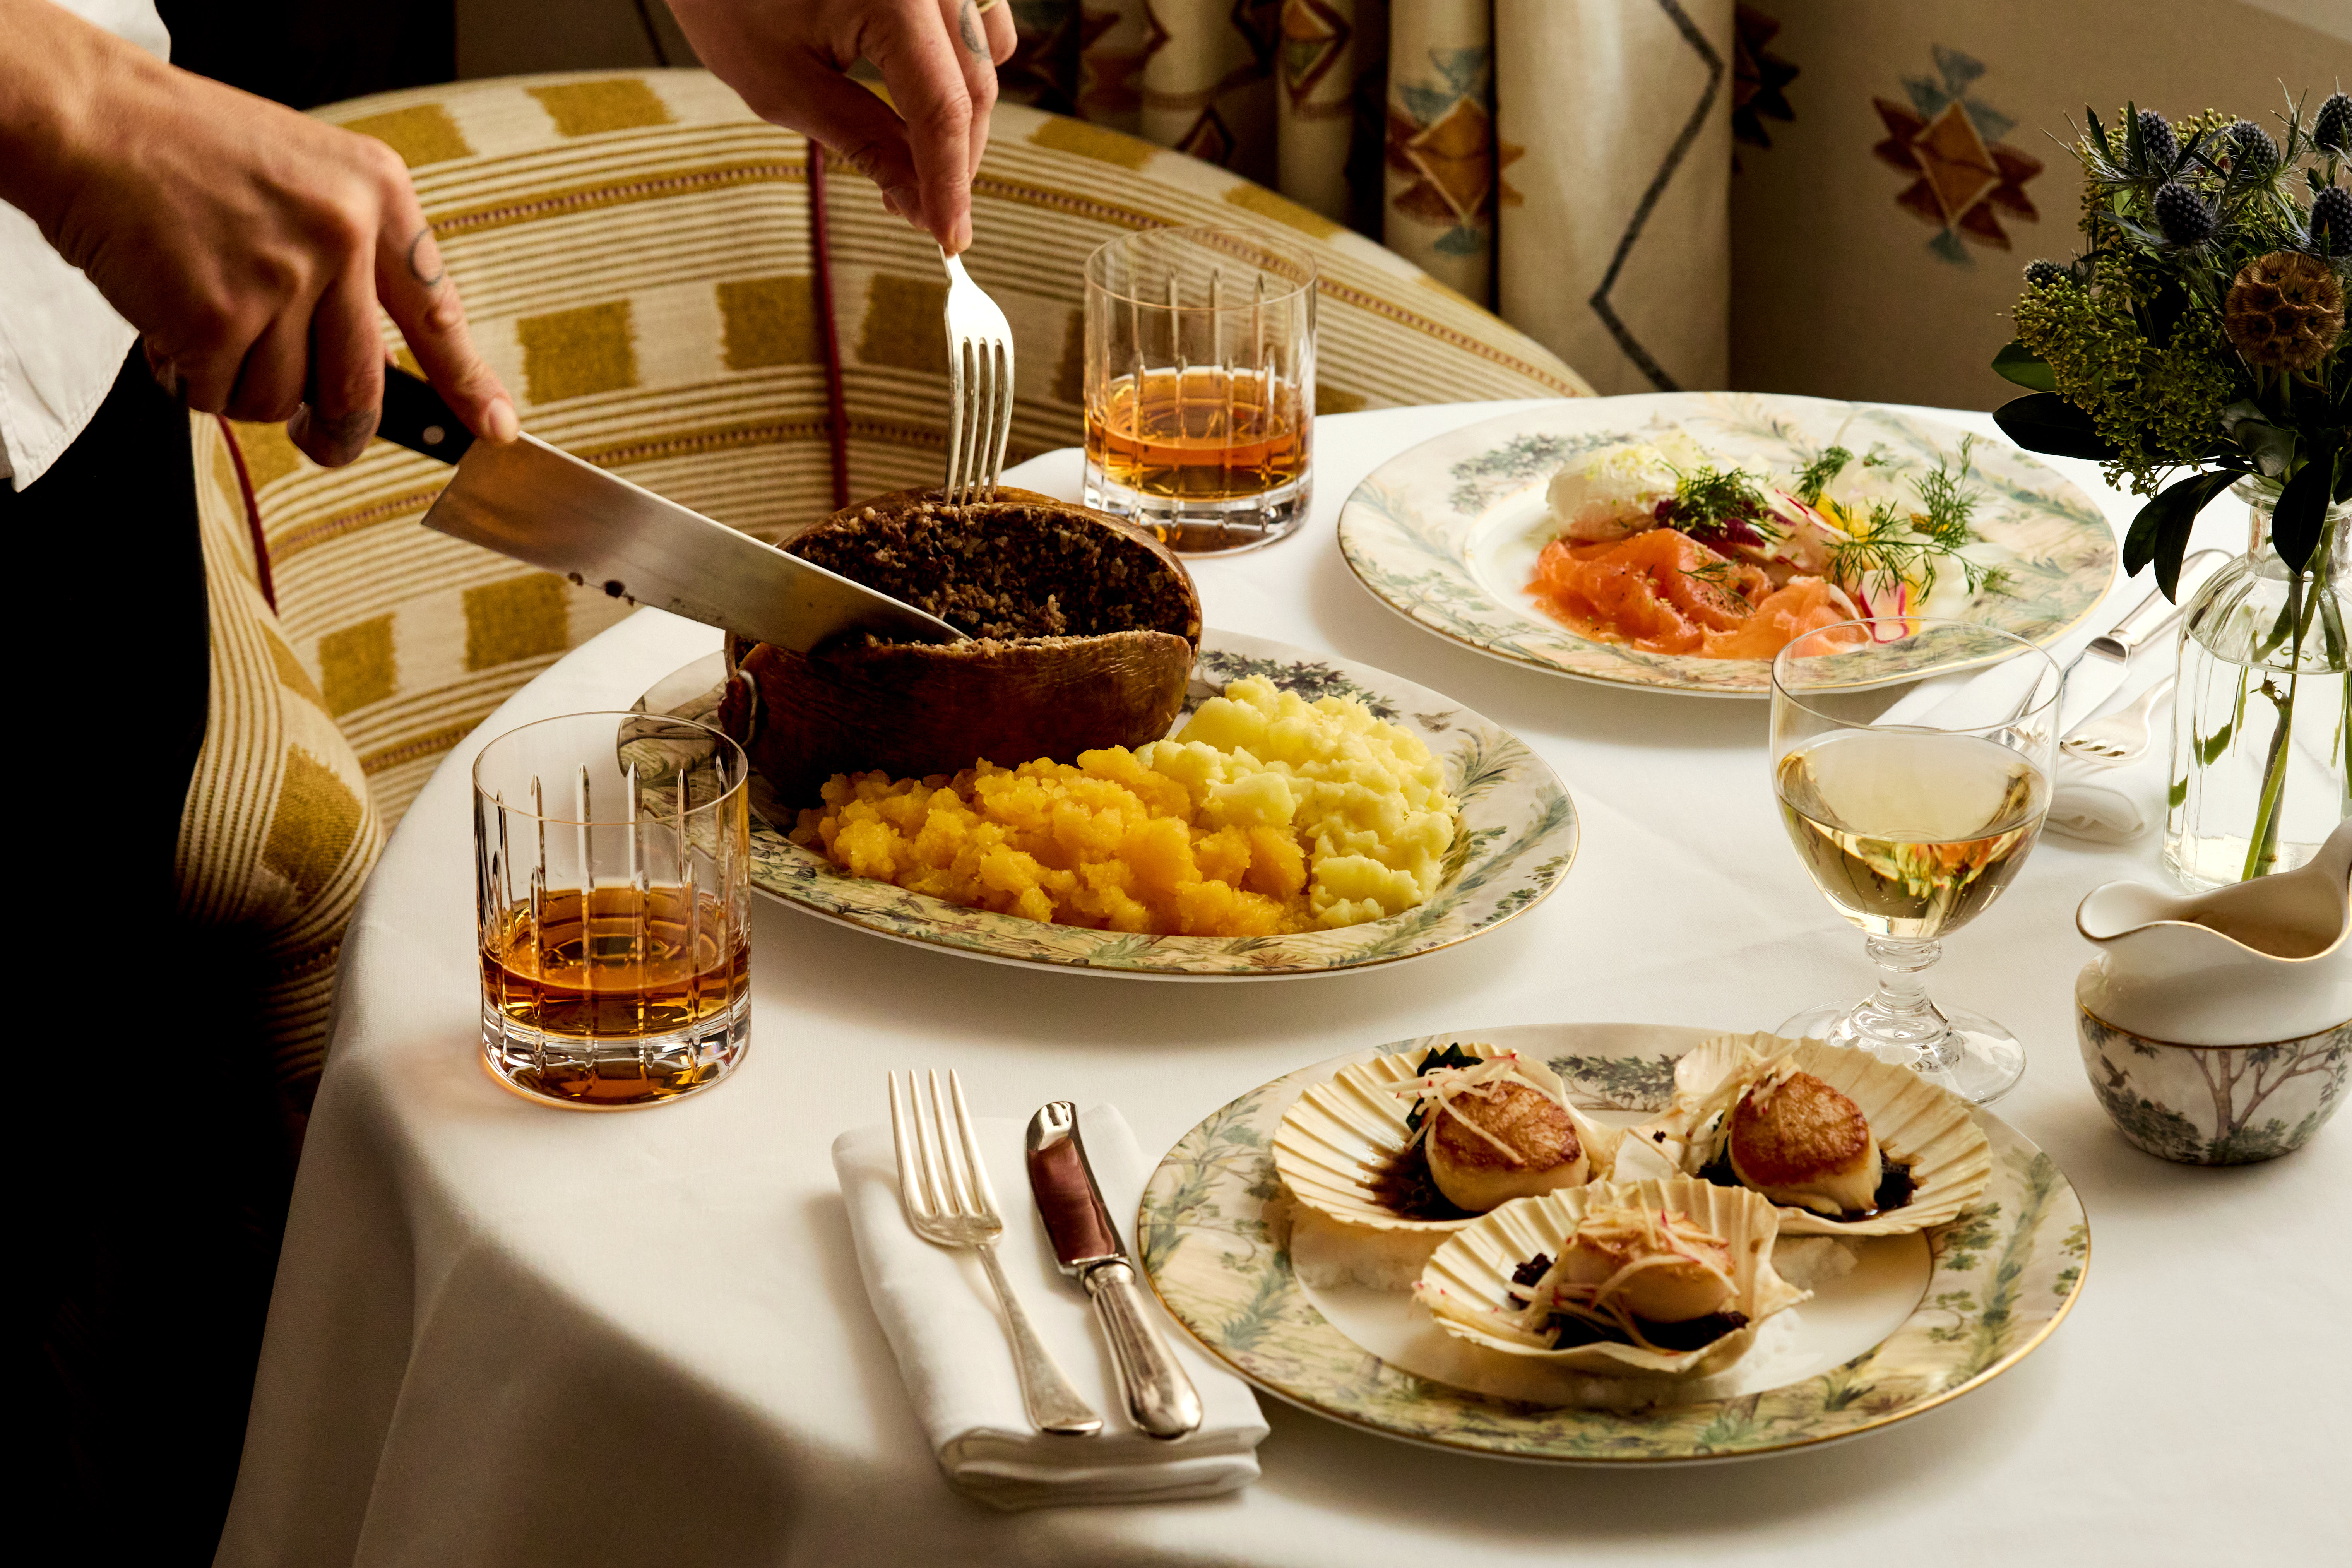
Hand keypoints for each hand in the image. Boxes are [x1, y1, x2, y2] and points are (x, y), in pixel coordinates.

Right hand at [0, 0, 515, 466]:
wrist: (93, 118)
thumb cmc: (190, 150)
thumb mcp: (305, 179)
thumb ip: (351, 260)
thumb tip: (380, 362)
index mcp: (376, 194)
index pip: (440, 311)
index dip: (469, 383)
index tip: (493, 429)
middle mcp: (341, 234)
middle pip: (362, 387)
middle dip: (342, 432)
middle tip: (323, 440)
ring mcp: (282, 277)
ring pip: (283, 397)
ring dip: (241, 384)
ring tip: (206, 321)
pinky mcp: (216, 314)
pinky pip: (219, 394)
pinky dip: (191, 377)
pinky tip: (171, 324)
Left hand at [667, 0, 1016, 251]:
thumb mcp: (782, 82)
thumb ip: (863, 142)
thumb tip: (920, 207)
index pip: (942, 109)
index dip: (950, 183)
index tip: (951, 240)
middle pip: (974, 87)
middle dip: (953, 160)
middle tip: (919, 212)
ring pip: (987, 57)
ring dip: (960, 117)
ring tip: (911, 159)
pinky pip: (980, 23)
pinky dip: (962, 67)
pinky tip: (925, 93)